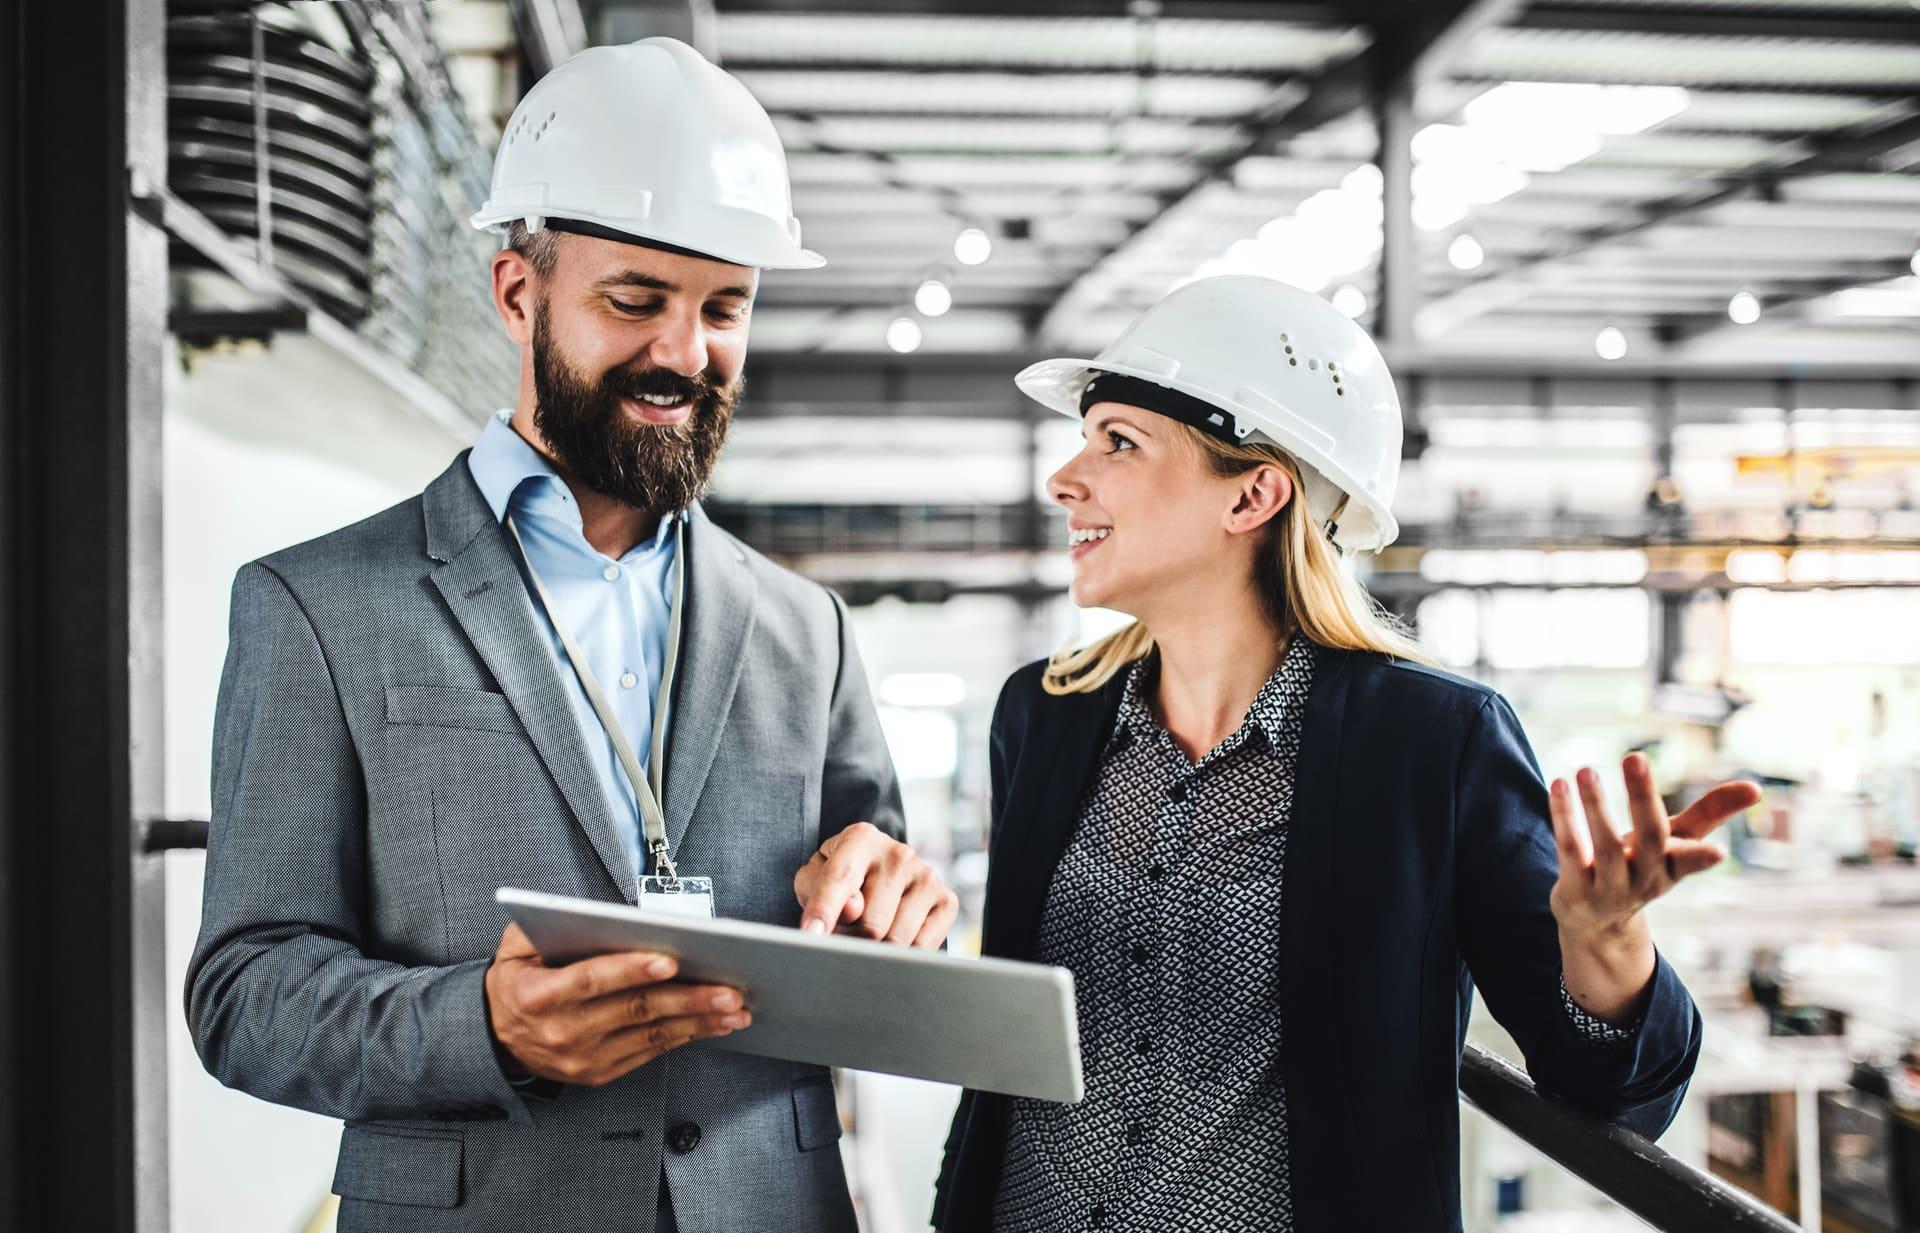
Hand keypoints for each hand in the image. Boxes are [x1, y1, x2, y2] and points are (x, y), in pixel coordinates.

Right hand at [484, 922, 749, 1086]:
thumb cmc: (517, 982)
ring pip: (650, 1036)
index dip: (630, 970)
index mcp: (540, 995)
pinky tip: (712, 1025)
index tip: (670, 961)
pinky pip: (650, 1054)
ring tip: (734, 1009)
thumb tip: (593, 912)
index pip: (591, 980)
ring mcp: (583, 1058)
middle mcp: (563, 1031)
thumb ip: (545, 924)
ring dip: (698, 1022)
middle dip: (687, 999)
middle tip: (727, 989)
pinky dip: (685, 1037)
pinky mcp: (599, 1074)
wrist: (494, 1039)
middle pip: (634, 1011)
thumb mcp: (515, 947)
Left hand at [793, 821, 958, 947]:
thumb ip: (818, 890)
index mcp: (861, 839)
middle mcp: (899, 853)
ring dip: (876, 951)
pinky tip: (893, 939)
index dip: (823, 910)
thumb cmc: (841, 879)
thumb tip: (853, 910)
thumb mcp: (814, 878)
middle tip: (844, 934)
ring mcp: (927, 876)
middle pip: (869, 925)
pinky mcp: (947, 901)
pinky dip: (902, 956)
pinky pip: (922, 949)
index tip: (811, 935)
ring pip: (896, 941)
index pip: (840, 879)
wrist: (881, 871)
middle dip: (851, 941)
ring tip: (868, 934)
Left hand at [1547, 753, 1759, 937]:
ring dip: (1595, 805)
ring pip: (1605, 846)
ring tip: (1586, 770)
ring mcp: (1609, 888)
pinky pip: (1570, 850)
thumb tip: (1757, 788)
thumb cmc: (1641, 867)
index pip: (1691, 861)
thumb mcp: (1676, 843)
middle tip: (1636, 757)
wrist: (1596, 923)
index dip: (1701, 858)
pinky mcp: (1575, 890)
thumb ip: (1710, 813)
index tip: (1717, 853)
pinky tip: (1559, 785)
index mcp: (1673, 867)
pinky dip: (1564, 817)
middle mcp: (1644, 879)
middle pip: (1649, 840)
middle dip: (1643, 799)